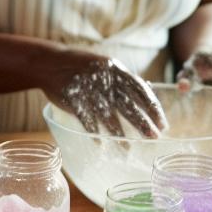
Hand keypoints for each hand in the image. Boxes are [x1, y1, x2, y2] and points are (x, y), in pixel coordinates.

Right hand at [41, 51, 164, 137]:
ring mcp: (88, 87)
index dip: (153, 108)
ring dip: (118, 133)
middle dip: (142, 122)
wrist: (49, 63)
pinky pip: (86, 118)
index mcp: (116, 69)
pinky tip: (102, 144)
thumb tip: (150, 92)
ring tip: (127, 149)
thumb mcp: (106, 67)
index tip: (162, 124)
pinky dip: (94, 131)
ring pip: (107, 114)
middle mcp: (104, 78)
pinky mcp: (72, 96)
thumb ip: (125, 80)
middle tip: (154, 138)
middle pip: (128, 103)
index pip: (140, 89)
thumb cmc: (83, 67)